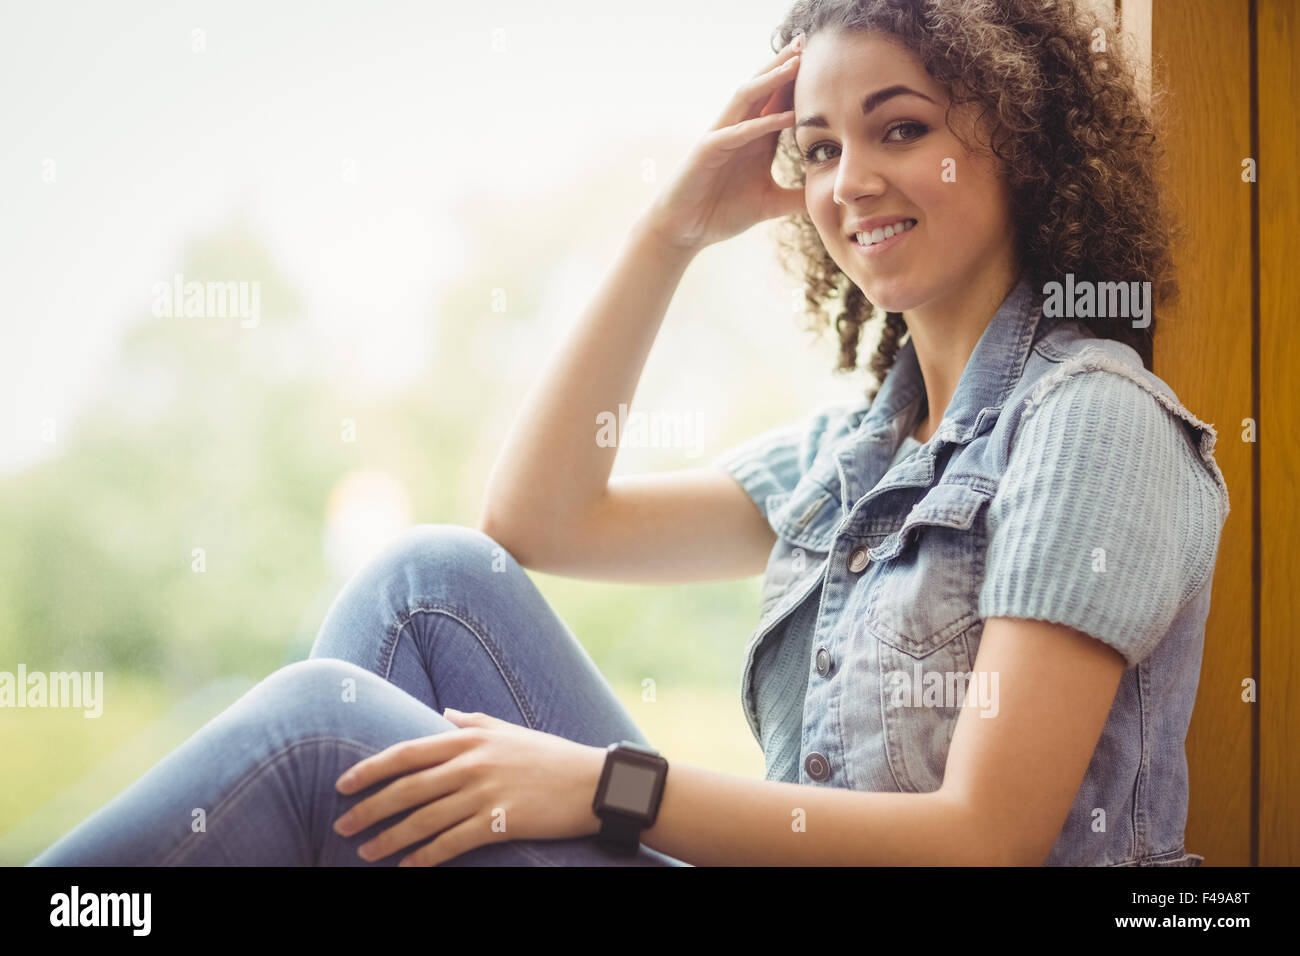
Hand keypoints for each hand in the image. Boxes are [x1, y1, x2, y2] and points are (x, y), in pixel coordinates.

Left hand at [332, 709, 606, 866]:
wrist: (592, 782)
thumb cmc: (550, 756)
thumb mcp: (508, 730)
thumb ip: (472, 722)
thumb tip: (442, 713)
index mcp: (469, 739)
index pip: (406, 752)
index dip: (371, 769)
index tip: (343, 784)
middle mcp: (471, 764)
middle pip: (407, 788)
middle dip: (369, 808)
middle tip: (341, 824)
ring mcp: (485, 793)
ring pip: (424, 819)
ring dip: (390, 838)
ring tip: (366, 851)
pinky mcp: (500, 821)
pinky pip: (452, 842)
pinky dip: (426, 856)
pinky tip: (408, 866)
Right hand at [641, 33, 807, 253]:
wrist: (685, 230)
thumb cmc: (721, 213)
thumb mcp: (769, 204)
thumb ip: (796, 197)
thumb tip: (827, 197)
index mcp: (755, 139)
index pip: (779, 101)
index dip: (798, 82)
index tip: (822, 61)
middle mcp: (739, 130)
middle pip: (763, 89)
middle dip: (784, 65)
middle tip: (808, 42)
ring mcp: (722, 137)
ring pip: (747, 99)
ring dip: (771, 81)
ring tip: (795, 63)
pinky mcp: (708, 151)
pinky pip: (737, 132)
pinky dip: (761, 124)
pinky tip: (786, 117)